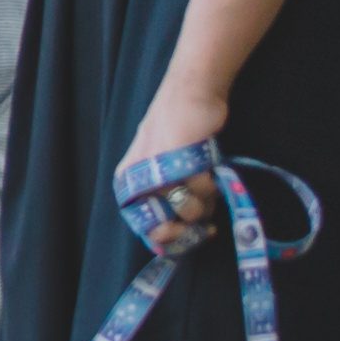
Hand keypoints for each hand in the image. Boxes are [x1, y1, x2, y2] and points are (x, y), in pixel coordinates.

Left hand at [117, 80, 230, 233]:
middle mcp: (137, 178)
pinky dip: (211, 183)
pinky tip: (210, 167)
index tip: (187, 238)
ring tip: (204, 179)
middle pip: (166, 224)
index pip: (141, 226)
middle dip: (188, 224)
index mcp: (127, 181)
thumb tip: (162, 246)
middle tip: (202, 220)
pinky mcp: (181, 161)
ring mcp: (158, 170)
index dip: (166, 238)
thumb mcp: (161, 169)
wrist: (190, 94)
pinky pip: (204, 190)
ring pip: (189, 210)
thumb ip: (163, 202)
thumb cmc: (176, 134)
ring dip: (203, 201)